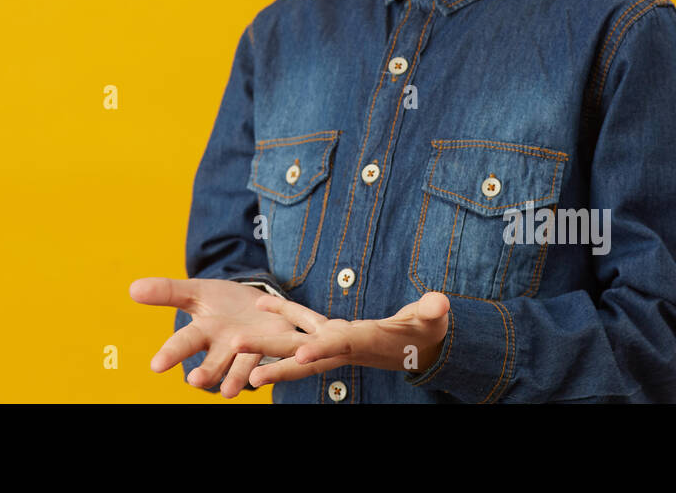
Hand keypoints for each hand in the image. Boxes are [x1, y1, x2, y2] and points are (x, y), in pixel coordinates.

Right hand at [128, 277, 301, 397]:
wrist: (262, 305)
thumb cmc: (224, 304)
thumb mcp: (197, 291)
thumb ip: (168, 291)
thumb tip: (132, 288)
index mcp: (205, 333)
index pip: (184, 343)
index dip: (171, 354)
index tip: (156, 366)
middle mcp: (227, 348)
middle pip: (214, 364)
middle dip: (206, 373)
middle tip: (195, 381)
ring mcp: (253, 349)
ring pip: (243, 367)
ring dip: (237, 377)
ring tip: (230, 391)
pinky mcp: (279, 345)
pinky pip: (276, 358)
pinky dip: (272, 367)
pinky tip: (265, 374)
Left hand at [230, 292, 450, 386]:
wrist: (419, 346)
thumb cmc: (427, 332)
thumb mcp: (432, 320)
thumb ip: (432, 311)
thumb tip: (440, 302)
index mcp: (365, 342)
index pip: (340, 347)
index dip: (321, 350)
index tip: (300, 355)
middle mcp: (343, 346)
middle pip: (305, 356)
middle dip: (277, 361)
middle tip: (248, 373)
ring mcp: (335, 341)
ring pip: (295, 344)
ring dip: (266, 345)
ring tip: (235, 346)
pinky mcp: (332, 332)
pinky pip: (301, 323)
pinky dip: (282, 314)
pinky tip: (260, 303)